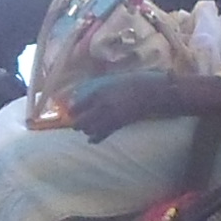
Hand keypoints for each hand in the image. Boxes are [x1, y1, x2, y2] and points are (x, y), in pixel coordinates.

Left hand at [69, 73, 191, 139]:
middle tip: (75, 121)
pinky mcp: (117, 124)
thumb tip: (78, 93)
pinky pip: (102, 134)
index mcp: (98, 92)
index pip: (77, 105)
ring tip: (85, 128)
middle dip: (76, 122)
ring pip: (89, 129)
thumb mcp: (109, 80)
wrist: (149, 92)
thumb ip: (94, 86)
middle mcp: (101, 105)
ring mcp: (109, 116)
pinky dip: (95, 138)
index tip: (71, 110)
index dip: (72, 110)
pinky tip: (91, 140)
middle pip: (80, 121)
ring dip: (86, 129)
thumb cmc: (130, 82)